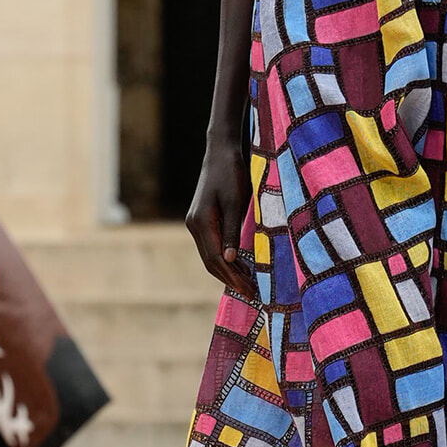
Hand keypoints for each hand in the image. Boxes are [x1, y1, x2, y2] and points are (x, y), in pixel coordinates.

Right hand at [185, 134, 256, 296]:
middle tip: (252, 295)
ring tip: (249, 285)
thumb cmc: (231, 173)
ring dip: (228, 272)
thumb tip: (231, 260)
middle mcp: (194, 225)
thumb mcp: (235, 202)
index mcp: (200, 223)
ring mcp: (196, 223)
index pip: (216, 259)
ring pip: (211, 256)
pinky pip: (213, 246)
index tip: (250, 291)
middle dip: (230, 280)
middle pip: (211, 262)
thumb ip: (232, 231)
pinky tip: (241, 266)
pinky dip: (226, 259)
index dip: (233, 277)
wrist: (221, 151)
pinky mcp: (203, 220)